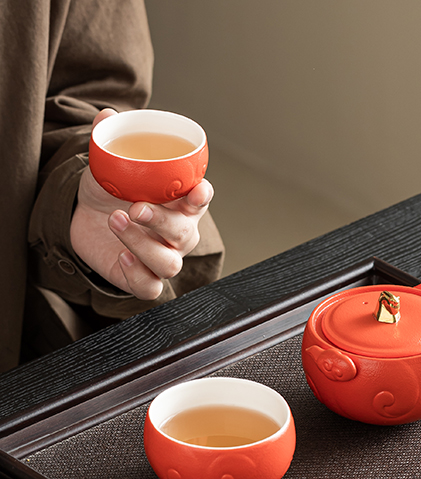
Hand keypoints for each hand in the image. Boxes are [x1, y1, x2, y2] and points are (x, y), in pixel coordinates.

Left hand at [69, 109, 213, 299]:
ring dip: (142, 244)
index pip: (201, 200)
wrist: (85, 219)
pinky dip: (138, 275)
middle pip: (185, 234)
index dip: (202, 197)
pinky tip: (122, 257)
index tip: (195, 190)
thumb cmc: (111, 192)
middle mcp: (178, 235)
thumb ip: (111, 143)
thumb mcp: (109, 166)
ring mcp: (163, 258)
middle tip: (136, 207)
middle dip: (162, 222)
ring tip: (115, 222)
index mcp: (180, 205)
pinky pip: (151, 287)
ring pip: (168, 263)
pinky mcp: (143, 279)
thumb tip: (106, 115)